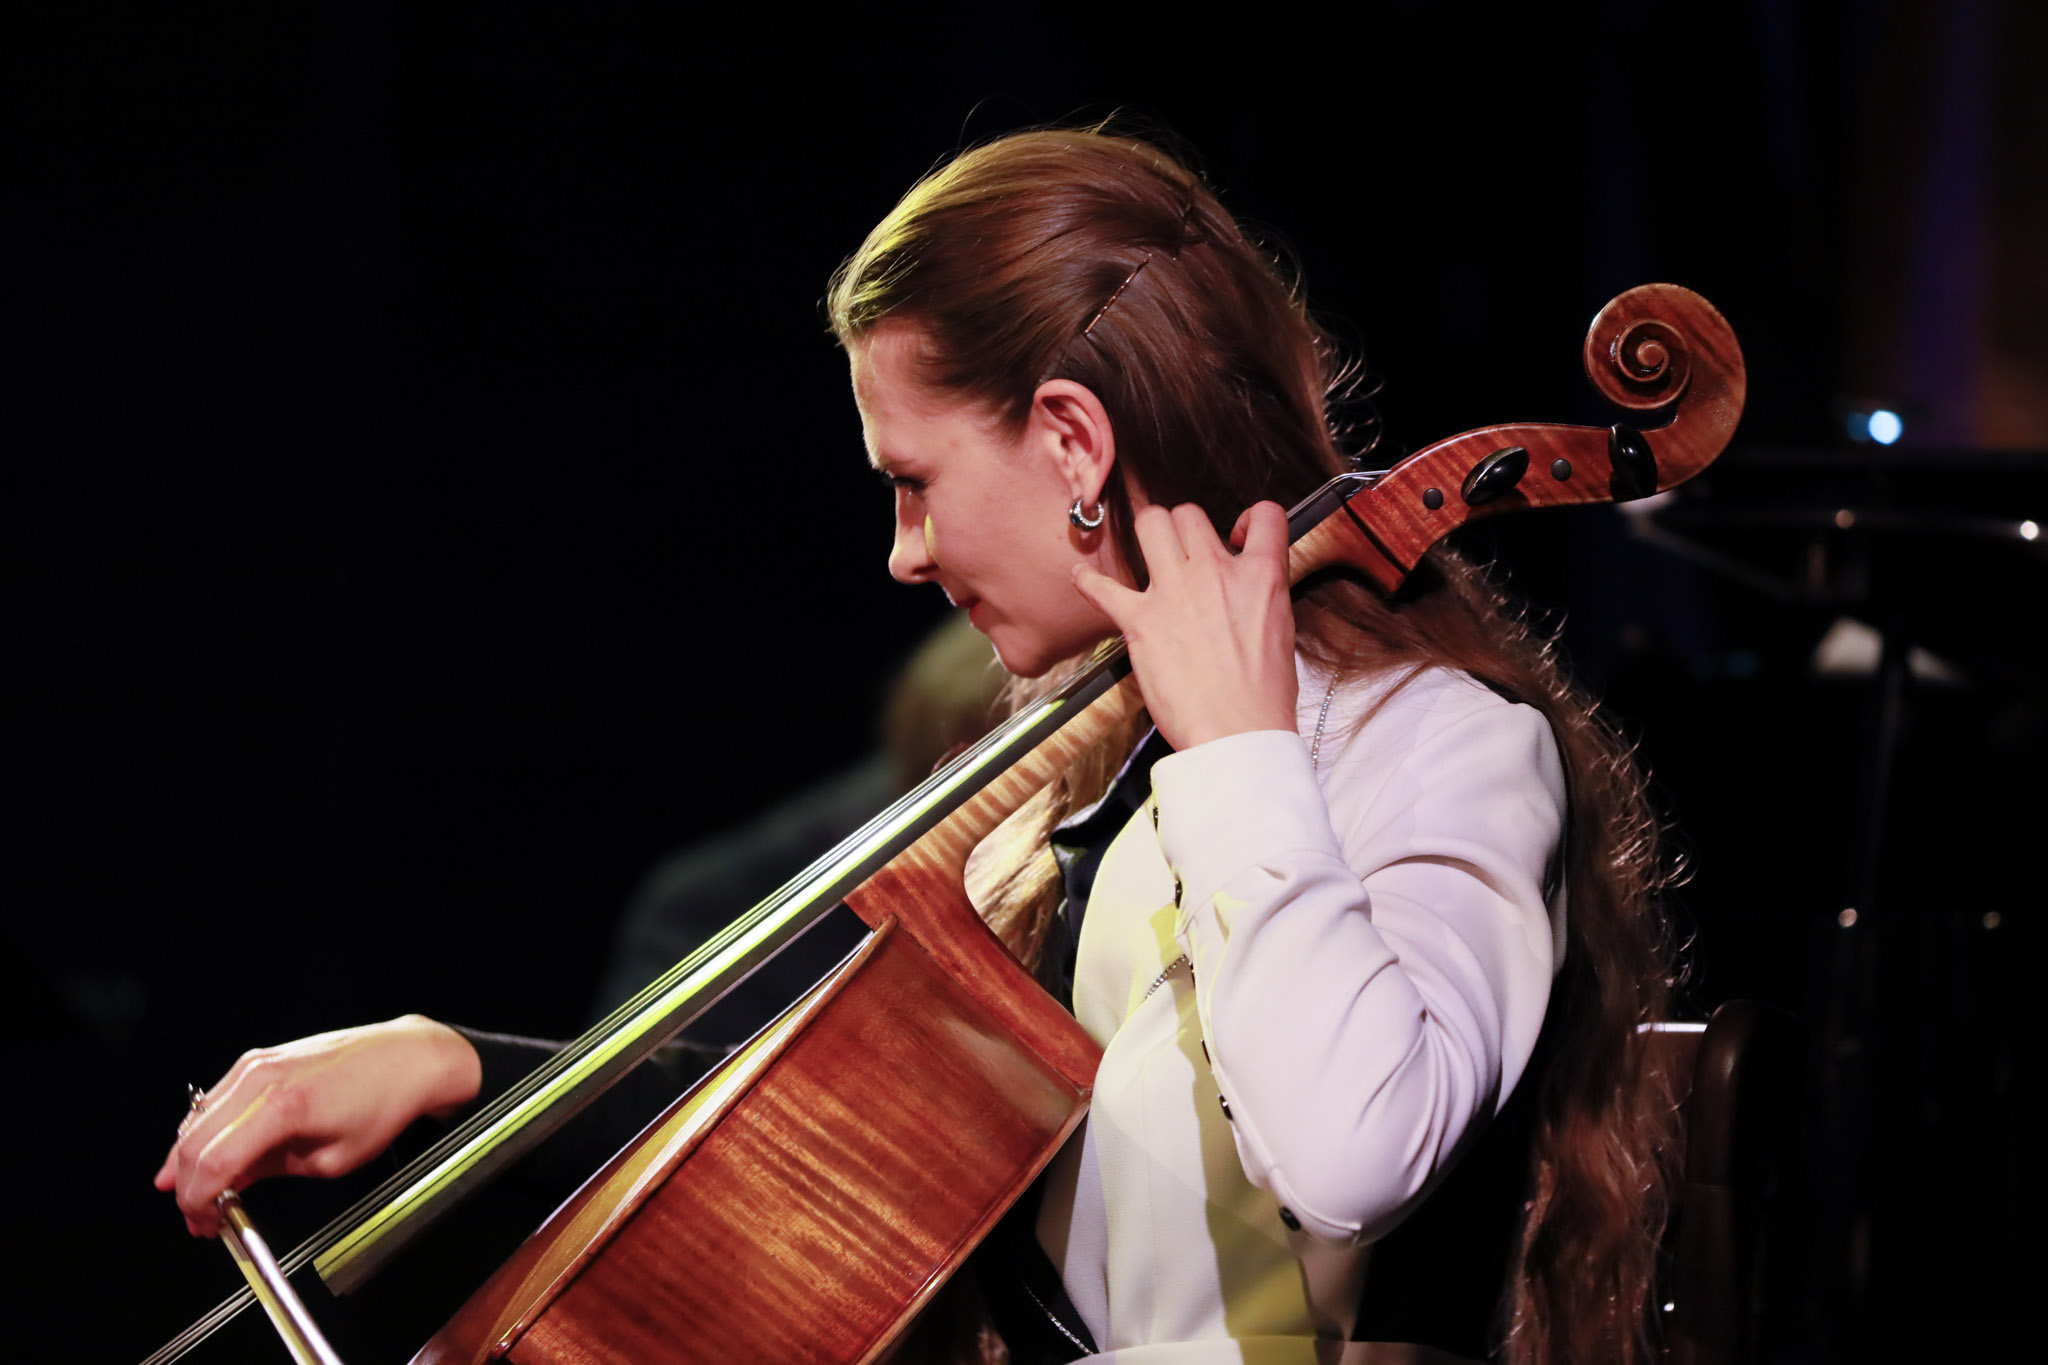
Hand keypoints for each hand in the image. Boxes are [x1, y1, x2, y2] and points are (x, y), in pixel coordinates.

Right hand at [153, 1014, 480, 1236]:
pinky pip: (214, 1101)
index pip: (214, 1162)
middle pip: (194, 1142)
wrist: (407, 1059)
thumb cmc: (383, 1104)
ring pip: (196, 1120)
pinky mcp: (259, 1059)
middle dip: (188, 1187)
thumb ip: (271, 1173)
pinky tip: (207, 1156)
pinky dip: (203, 1132)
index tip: (203, 1224)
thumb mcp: (330, 1160)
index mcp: (281, 1106)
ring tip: (199, 1194)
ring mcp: (256, 1064)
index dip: (199, 1201)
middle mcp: (260, 1078)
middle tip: (199, 1218)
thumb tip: (231, 1187)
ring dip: (188, 1160)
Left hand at [1072, 501, 1297, 750]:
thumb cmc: (1261, 695)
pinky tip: (1082, 579)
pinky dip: (1088, 581)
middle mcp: (1216, 573)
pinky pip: (1101, 586)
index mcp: (1260, 577)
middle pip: (1190, 514)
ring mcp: (1175, 593)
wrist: (1238, 732)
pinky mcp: (1140, 621)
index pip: (1267, 515)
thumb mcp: (1280, 629)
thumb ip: (1261, 595)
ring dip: (1148, 534)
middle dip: (1185, 528)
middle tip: (1183, 551)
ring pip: (1151, 524)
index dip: (1252, 519)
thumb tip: (1250, 586)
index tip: (1238, 536)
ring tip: (1148, 552)